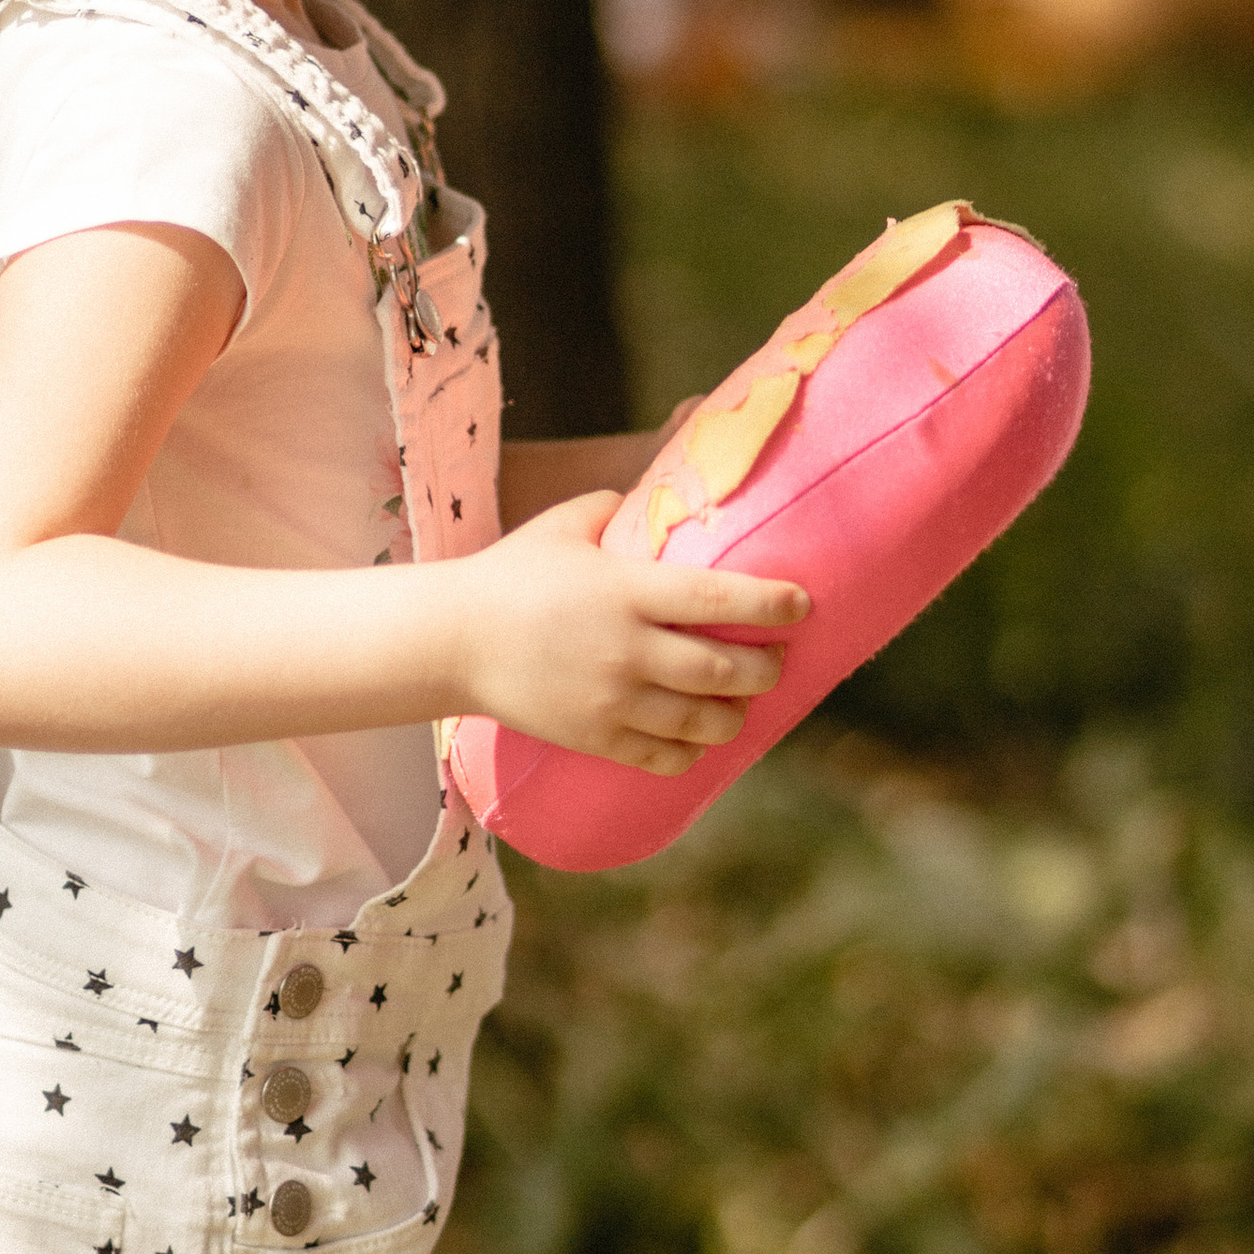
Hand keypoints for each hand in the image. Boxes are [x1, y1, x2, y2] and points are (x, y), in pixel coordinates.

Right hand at [450, 491, 807, 772]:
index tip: (803, 604)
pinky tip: (698, 741)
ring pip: (702, 721)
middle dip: (766, 669)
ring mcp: (611, 699)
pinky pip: (662, 757)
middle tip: (776, 660)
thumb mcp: (564, 526)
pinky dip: (691, 752)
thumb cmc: (509, 575)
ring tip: (743, 705)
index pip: (718, 600)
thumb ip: (617, 507)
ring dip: (735, 716)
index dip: (770, 604)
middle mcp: (626, 648)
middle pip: (724, 670)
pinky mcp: (593, 737)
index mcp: (626, 590)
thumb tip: (660, 496)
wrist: (450, 641)